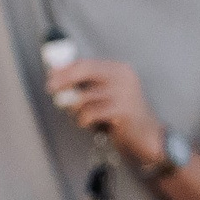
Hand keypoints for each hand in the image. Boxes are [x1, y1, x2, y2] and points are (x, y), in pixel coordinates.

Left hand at [43, 57, 164, 169]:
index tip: (50, 76)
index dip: (65, 69)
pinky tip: (92, 124)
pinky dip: (84, 120)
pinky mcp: (122, 110)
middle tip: (51, 89)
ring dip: (76, 109)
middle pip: (84, 70)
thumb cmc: (123, 117)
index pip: (86, 63)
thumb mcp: (108, 94)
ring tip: (83, 117)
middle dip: (64, 79)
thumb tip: (58, 77)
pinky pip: (90, 112)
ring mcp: (124, 92)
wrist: (148, 136)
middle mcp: (123, 77)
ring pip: (83, 96)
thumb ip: (88, 85)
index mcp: (120, 69)